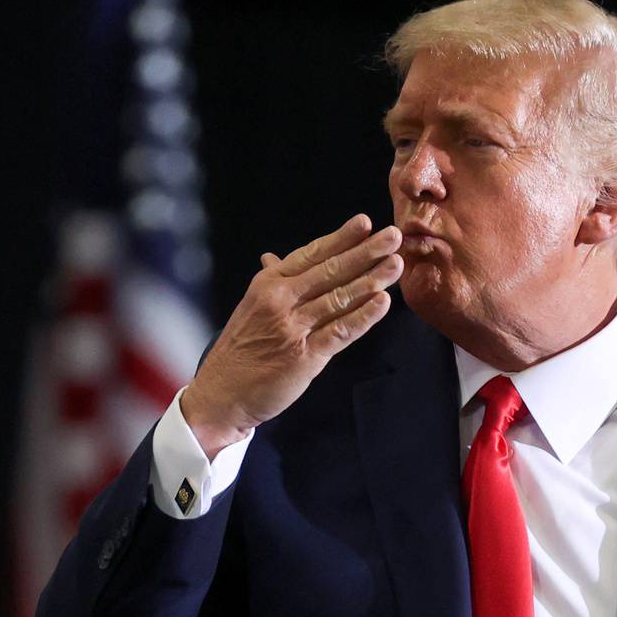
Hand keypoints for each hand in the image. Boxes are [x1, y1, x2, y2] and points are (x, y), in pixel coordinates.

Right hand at [180, 214, 402, 454]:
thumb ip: (269, 282)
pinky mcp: (304, 357)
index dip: (340, 238)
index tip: (365, 222)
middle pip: (330, 271)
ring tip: (396, 264)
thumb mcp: (250, 308)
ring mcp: (292, 328)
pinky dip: (362, 317)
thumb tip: (272, 257)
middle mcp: (280, 300)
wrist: (221, 393)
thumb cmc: (239, 349)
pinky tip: (382, 302)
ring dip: (371, 279)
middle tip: (393, 236)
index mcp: (268, 284)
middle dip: (365, 252)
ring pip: (339, 298)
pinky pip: (339, 332)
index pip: (310, 254)